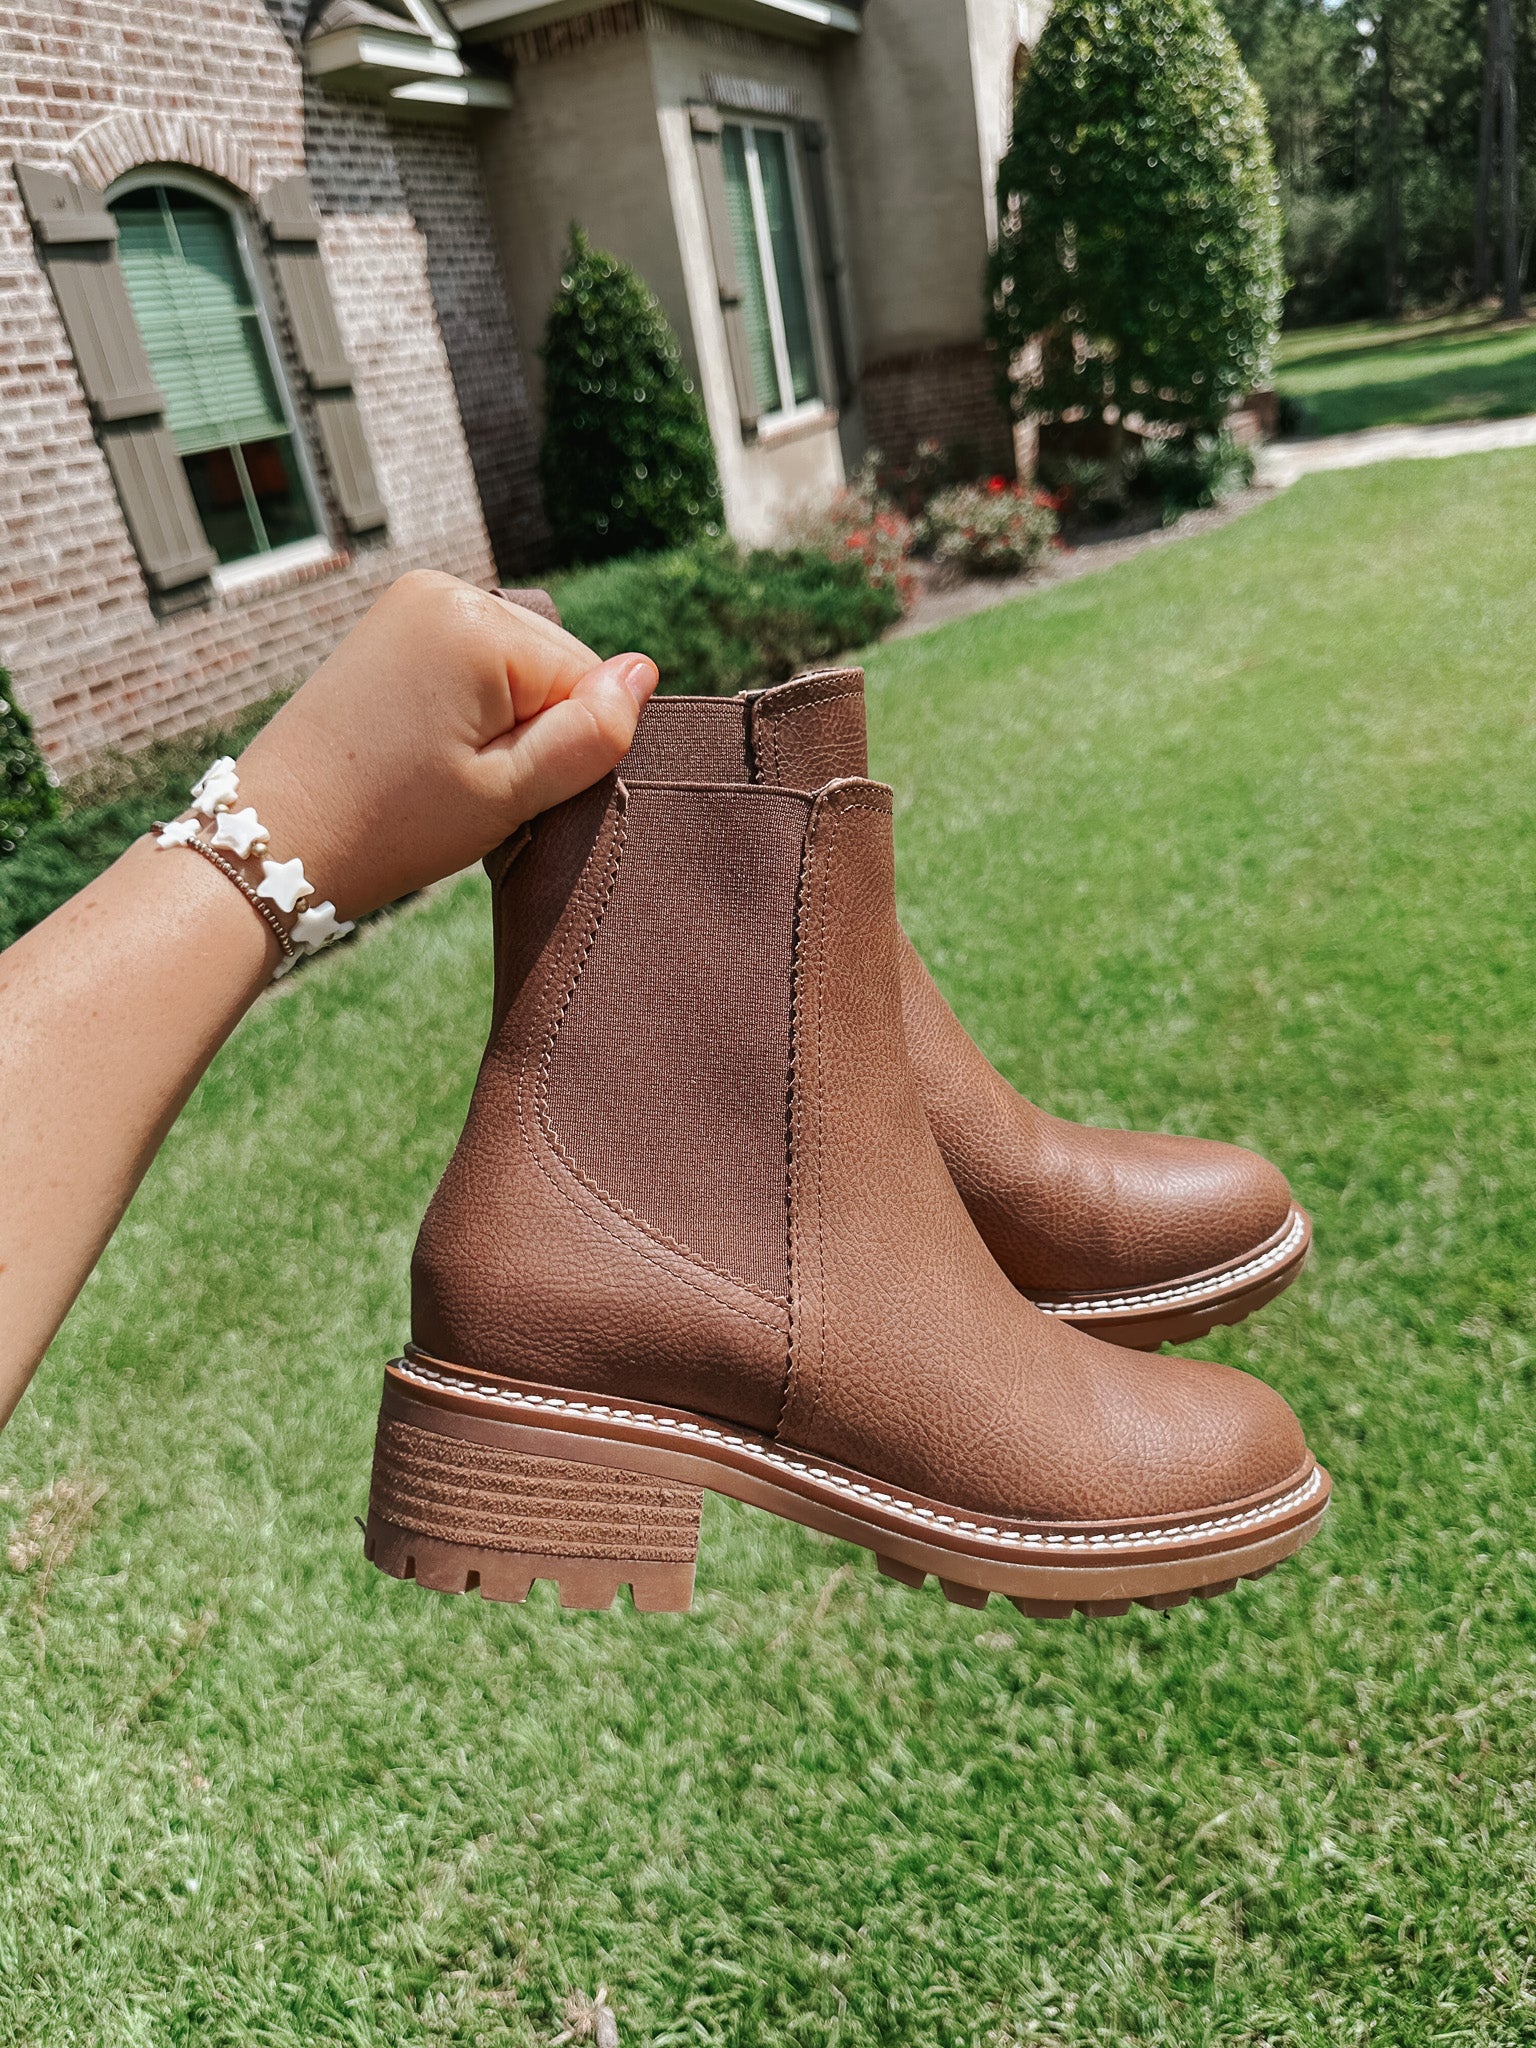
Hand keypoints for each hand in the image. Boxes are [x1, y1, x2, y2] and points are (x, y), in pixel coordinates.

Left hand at [230, 571, 654, 919]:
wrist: (279, 837)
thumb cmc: (393, 823)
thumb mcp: (509, 793)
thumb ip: (590, 733)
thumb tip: (644, 671)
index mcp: (478, 623)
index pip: (588, 680)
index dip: (565, 748)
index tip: (504, 789)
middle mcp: (446, 589)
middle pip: (552, 664)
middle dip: (535, 729)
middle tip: (472, 787)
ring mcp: (414, 601)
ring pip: (517, 666)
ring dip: (505, 721)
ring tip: (446, 770)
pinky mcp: (394, 623)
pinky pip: (475, 661)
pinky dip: (473, 707)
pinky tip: (430, 748)